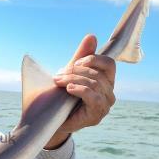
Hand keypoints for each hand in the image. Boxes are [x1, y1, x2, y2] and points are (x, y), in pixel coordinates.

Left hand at [44, 34, 115, 148]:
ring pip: (94, 84)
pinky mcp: (97, 115)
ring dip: (73, 79)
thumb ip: (81, 57)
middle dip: (76, 71)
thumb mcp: (70, 74)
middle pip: (98, 74)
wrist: (49, 122)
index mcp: (106, 81)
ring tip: (58, 81)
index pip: (109, 64)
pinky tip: (68, 89)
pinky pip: (92, 97)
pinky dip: (79, 90)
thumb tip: (91, 36)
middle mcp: (109, 93)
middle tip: (58, 75)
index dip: (93, 59)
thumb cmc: (61, 97)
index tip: (75, 62)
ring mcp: (105, 105)